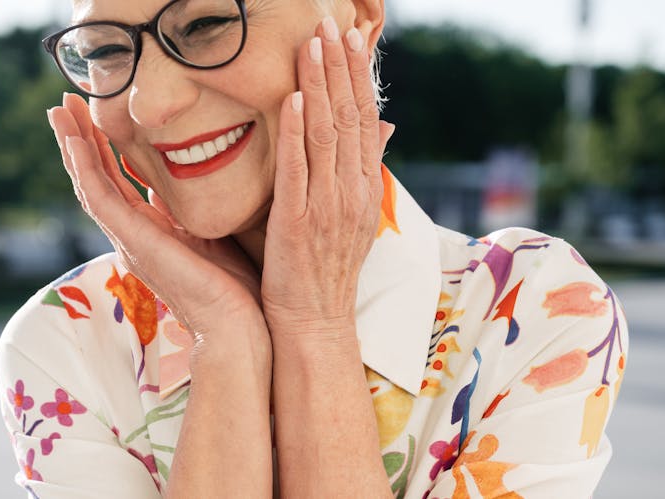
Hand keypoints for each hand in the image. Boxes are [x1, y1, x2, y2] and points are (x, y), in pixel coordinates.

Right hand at [47, 94, 269, 358]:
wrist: (239, 327)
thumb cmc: (236, 288)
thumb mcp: (215, 235)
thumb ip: (196, 211)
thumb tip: (193, 184)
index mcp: (156, 231)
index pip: (122, 182)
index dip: (107, 149)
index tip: (99, 115)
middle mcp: (137, 234)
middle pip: (99, 179)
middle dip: (83, 140)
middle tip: (67, 103)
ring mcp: (131, 239)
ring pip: (91, 185)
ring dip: (74, 147)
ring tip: (59, 110)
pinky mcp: (134, 243)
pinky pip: (100, 199)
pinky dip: (84, 169)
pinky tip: (73, 140)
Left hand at [261, 19, 394, 339]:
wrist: (315, 323)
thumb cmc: (325, 272)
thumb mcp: (351, 221)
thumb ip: (354, 175)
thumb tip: (373, 135)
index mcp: (364, 191)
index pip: (364, 124)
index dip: (358, 80)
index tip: (351, 43)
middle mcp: (351, 193)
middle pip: (349, 119)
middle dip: (340, 69)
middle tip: (331, 25)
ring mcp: (326, 206)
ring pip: (326, 134)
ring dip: (319, 85)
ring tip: (312, 44)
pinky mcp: (296, 221)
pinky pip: (298, 168)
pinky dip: (296, 131)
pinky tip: (291, 98)